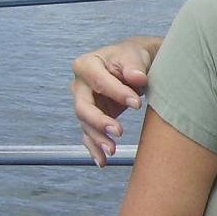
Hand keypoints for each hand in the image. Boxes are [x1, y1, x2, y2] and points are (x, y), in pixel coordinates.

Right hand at [72, 37, 158, 165]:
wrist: (134, 63)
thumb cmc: (133, 56)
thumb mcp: (135, 55)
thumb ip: (134, 66)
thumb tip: (137, 78)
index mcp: (86, 65)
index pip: (99, 82)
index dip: (116, 93)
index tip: (136, 104)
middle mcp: (79, 85)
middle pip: (83, 107)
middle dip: (100, 121)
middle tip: (119, 131)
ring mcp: (83, 103)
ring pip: (85, 124)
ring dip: (97, 139)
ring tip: (112, 151)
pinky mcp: (91, 117)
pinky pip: (88, 135)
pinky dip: (94, 148)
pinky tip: (102, 161)